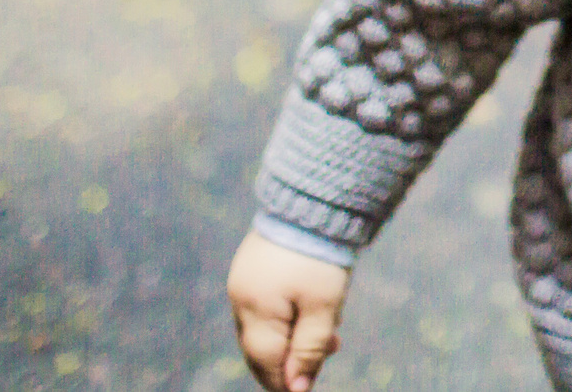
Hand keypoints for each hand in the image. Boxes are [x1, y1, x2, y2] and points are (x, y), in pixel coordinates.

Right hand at [228, 231, 351, 391]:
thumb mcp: (323, 305)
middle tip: (326, 358)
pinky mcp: (253, 265)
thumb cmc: (320, 255)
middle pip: (260, 346)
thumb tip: (296, 389)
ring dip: (293, 336)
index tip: (304, 390)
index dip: (285, 380)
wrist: (314, 198)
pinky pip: (266, 303)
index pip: (264, 361)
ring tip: (331, 336)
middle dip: (290, 359)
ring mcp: (244, 279)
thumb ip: (310, 349)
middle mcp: (240, 296)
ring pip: (264, 325)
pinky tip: (314, 309)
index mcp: (253, 309)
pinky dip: (288, 314)